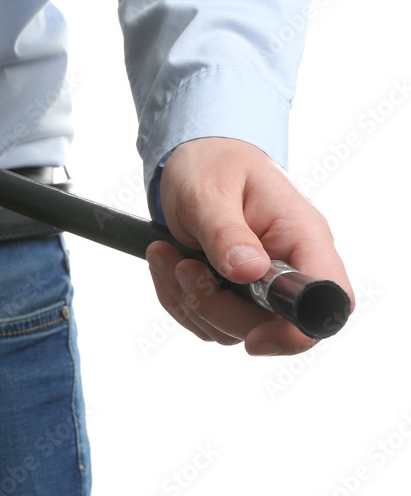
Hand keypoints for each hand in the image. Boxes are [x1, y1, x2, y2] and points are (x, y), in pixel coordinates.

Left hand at [145, 137, 352, 355]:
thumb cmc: (210, 164)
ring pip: (230, 329)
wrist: (193, 157)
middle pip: (270, 326)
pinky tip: (166, 262)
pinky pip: (204, 320)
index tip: (255, 338)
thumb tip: (249, 271)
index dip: (299, 331)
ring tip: (165, 254)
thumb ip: (226, 232)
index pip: (329, 300)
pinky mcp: (232, 293)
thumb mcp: (209, 191)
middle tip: (183, 266)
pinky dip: (177, 299)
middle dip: (215, 307)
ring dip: (187, 300)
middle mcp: (288, 265)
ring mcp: (260, 284)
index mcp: (302, 235)